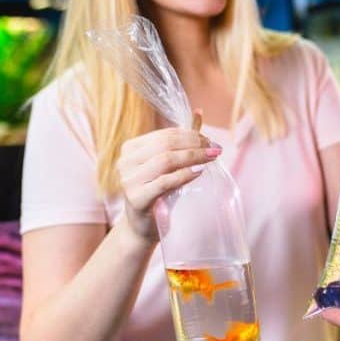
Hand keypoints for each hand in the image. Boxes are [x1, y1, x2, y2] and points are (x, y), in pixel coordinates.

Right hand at [116, 115, 219, 241]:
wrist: (143, 227)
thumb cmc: (159, 193)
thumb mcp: (168, 165)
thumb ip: (181, 141)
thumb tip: (198, 113)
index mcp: (130, 149)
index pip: (164, 135)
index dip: (190, 134)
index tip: (211, 141)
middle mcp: (125, 162)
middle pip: (165, 145)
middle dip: (194, 144)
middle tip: (215, 149)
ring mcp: (128, 180)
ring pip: (165, 160)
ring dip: (193, 157)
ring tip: (210, 158)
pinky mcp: (136, 198)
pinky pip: (164, 181)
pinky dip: (184, 175)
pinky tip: (198, 173)